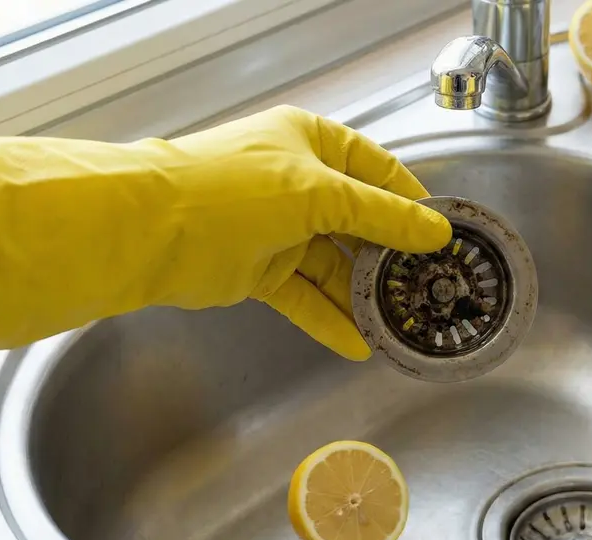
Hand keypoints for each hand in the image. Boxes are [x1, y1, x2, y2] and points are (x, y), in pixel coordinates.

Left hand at [0, 105, 451, 360]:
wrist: (148, 231)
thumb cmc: (230, 190)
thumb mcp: (318, 193)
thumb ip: (380, 216)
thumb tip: (433, 232)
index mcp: (309, 142)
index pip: (376, 170)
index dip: (410, 202)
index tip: (443, 235)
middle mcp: (296, 183)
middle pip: (358, 222)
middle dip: (390, 256)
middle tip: (429, 285)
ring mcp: (278, 230)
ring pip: (334, 265)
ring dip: (363, 294)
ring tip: (401, 322)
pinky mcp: (260, 272)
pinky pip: (306, 297)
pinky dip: (330, 320)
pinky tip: (360, 344)